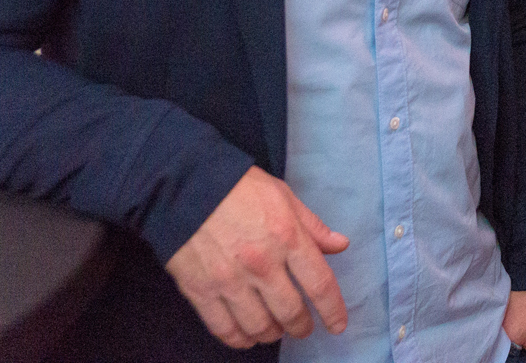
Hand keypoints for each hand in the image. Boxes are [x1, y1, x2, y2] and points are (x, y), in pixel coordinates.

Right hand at [165, 166, 349, 349]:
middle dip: (301, 326)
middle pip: (290, 311)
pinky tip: (246, 337)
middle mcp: (262, 264)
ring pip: (259, 326)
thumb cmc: (239, 187)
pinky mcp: (201, 291)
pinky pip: (224, 328)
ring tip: (275, 330)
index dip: (333, 310)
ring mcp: (230, 281)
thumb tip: (340, 245)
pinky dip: (239, 339)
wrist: (184, 186)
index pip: (320, 284)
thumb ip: (313, 226)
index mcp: (288, 237)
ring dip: (272, 334)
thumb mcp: (284, 197)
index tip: (338, 325)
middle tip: (303, 328)